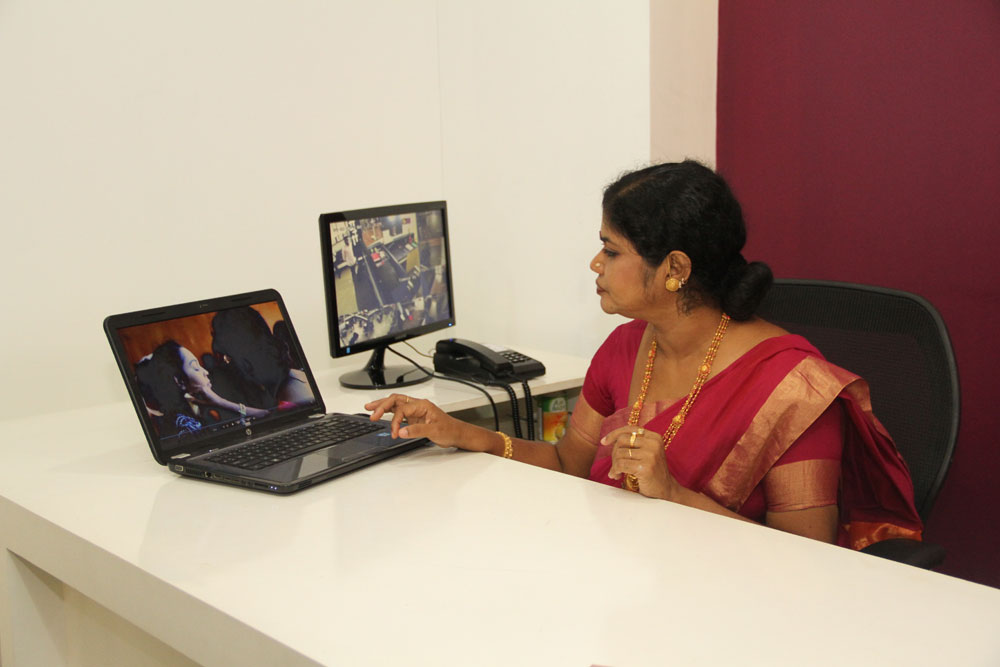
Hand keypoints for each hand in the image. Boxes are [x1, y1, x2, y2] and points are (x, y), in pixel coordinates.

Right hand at [364, 393, 479, 449]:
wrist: (457, 434)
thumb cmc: (450, 429)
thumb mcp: (434, 431)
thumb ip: (416, 430)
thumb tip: (401, 431)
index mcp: (422, 405)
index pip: (402, 409)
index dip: (396, 421)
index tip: (395, 433)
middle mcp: (418, 406)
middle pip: (395, 401)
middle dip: (382, 405)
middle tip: (371, 412)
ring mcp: (415, 412)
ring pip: (395, 405)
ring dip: (383, 407)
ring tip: (370, 409)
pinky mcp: (414, 419)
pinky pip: (399, 413)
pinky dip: (389, 414)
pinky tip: (382, 415)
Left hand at [604, 425, 677, 500]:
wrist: (665, 490)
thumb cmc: (652, 471)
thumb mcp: (647, 452)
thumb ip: (634, 444)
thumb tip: (610, 439)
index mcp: (654, 437)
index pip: (630, 429)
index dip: (614, 434)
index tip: (604, 442)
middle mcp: (653, 444)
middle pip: (622, 440)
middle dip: (614, 453)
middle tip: (615, 464)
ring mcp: (650, 455)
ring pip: (619, 453)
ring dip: (614, 465)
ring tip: (616, 473)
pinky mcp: (645, 468)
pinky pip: (621, 465)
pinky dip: (615, 471)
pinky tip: (616, 476)